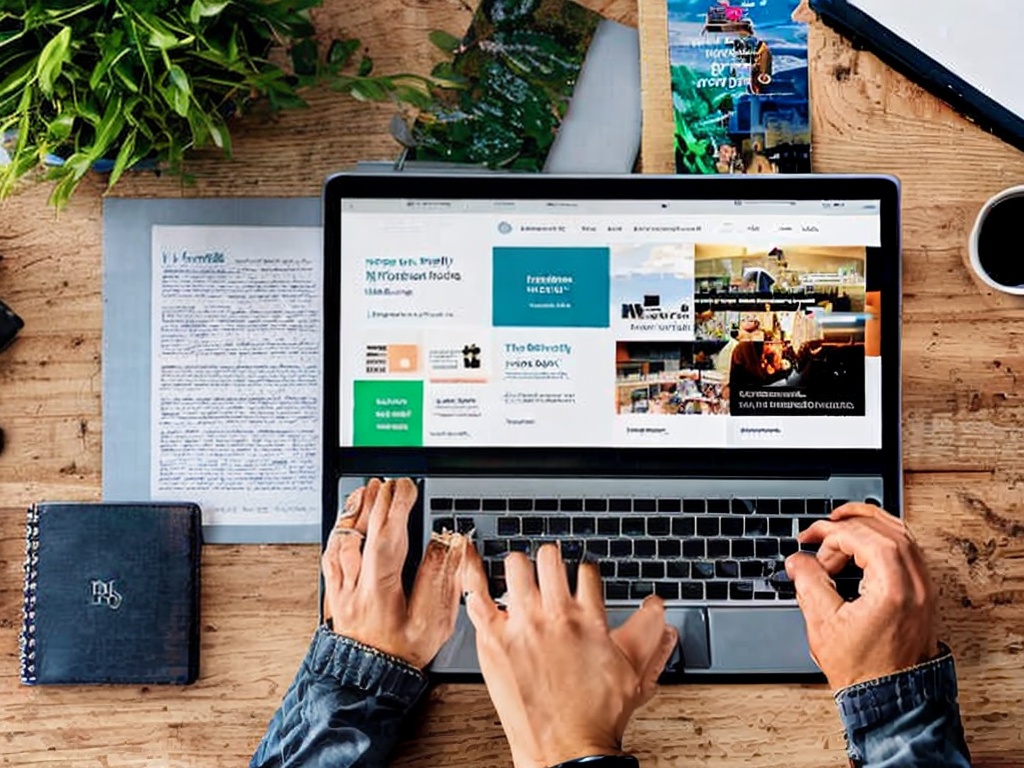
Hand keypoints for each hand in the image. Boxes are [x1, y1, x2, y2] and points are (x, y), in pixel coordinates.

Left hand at [321, 477, 466, 668]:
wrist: (367, 682)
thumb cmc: (401, 655)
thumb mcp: (433, 623)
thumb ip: (441, 581)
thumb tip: (450, 546)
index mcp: (381, 592)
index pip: (388, 537)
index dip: (397, 508)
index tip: (407, 488)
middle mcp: (357, 587)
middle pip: (364, 532)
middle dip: (378, 502)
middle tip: (389, 482)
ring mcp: (342, 589)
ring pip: (343, 540)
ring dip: (356, 512)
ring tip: (367, 491)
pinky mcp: (335, 592)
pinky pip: (331, 554)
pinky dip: (339, 532)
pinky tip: (346, 522)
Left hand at [462, 543, 677, 767]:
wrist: (566, 751)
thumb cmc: (596, 718)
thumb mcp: (635, 675)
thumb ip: (649, 637)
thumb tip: (659, 610)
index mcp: (588, 619)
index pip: (585, 570)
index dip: (583, 572)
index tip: (577, 579)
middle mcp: (555, 615)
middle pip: (550, 557)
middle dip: (551, 561)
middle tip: (547, 574)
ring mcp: (522, 624)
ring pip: (516, 566)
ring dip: (519, 568)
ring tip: (519, 579)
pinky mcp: (494, 639)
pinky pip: (478, 594)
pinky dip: (475, 578)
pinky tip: (475, 570)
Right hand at [785, 503, 939, 690]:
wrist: (893, 700)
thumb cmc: (865, 670)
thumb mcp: (823, 623)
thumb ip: (808, 582)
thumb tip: (799, 560)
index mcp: (894, 588)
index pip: (862, 538)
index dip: (830, 534)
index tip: (809, 542)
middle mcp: (917, 584)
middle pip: (884, 529)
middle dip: (846, 526)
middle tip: (818, 536)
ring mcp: (925, 588)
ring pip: (901, 534)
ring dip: (868, 524)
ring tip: (841, 524)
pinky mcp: (924, 594)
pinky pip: (909, 550)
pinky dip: (885, 538)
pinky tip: (865, 542)